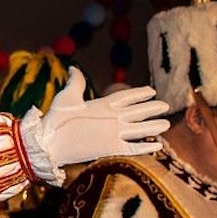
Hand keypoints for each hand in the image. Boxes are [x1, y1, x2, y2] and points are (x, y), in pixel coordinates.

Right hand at [39, 68, 169, 166]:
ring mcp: (115, 134)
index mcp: (103, 104)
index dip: (140, 93)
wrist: (51, 143)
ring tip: (166, 124)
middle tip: (165, 106)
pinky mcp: (112, 150)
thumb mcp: (66, 97)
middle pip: (139, 112)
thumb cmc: (56, 119)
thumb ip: (75, 82)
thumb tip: (72, 67)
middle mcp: (114, 118)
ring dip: (154, 126)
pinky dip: (146, 147)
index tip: (151, 91)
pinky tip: (157, 146)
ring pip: (141, 129)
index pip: (127, 96)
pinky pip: (135, 148)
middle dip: (153, 108)